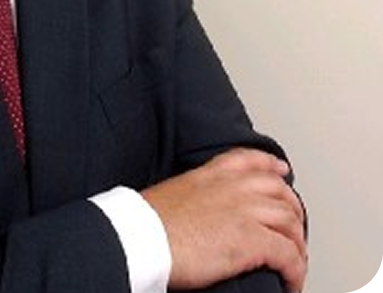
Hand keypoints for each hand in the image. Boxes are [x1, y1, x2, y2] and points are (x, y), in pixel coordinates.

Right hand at [141, 148, 306, 291]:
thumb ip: (194, 194)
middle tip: (294, 230)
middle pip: (279, 191)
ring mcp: (244, 211)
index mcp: (209, 175)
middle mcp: (232, 188)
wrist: (142, 237)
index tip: (281, 170)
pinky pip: (289, 255)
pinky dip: (296, 270)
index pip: (248, 160)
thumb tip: (199, 213)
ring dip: (297, 246)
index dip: (270, 165)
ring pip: (290, 222)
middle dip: (293, 211)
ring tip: (294, 264)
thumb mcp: (173, 194)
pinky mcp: (251, 240)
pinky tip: (291, 281)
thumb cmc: (149, 223)